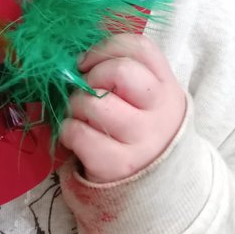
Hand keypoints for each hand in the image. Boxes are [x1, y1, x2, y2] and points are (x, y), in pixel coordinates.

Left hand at [58, 33, 185, 183]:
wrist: (156, 186)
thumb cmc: (138, 128)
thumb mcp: (144, 97)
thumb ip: (122, 69)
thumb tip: (79, 56)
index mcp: (166, 87)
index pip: (140, 47)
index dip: (105, 47)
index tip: (89, 61)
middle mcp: (160, 113)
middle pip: (120, 71)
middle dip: (92, 75)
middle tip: (86, 89)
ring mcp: (141, 141)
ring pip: (94, 101)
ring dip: (76, 104)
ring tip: (81, 114)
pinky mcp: (117, 165)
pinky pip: (78, 132)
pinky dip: (68, 130)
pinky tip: (77, 135)